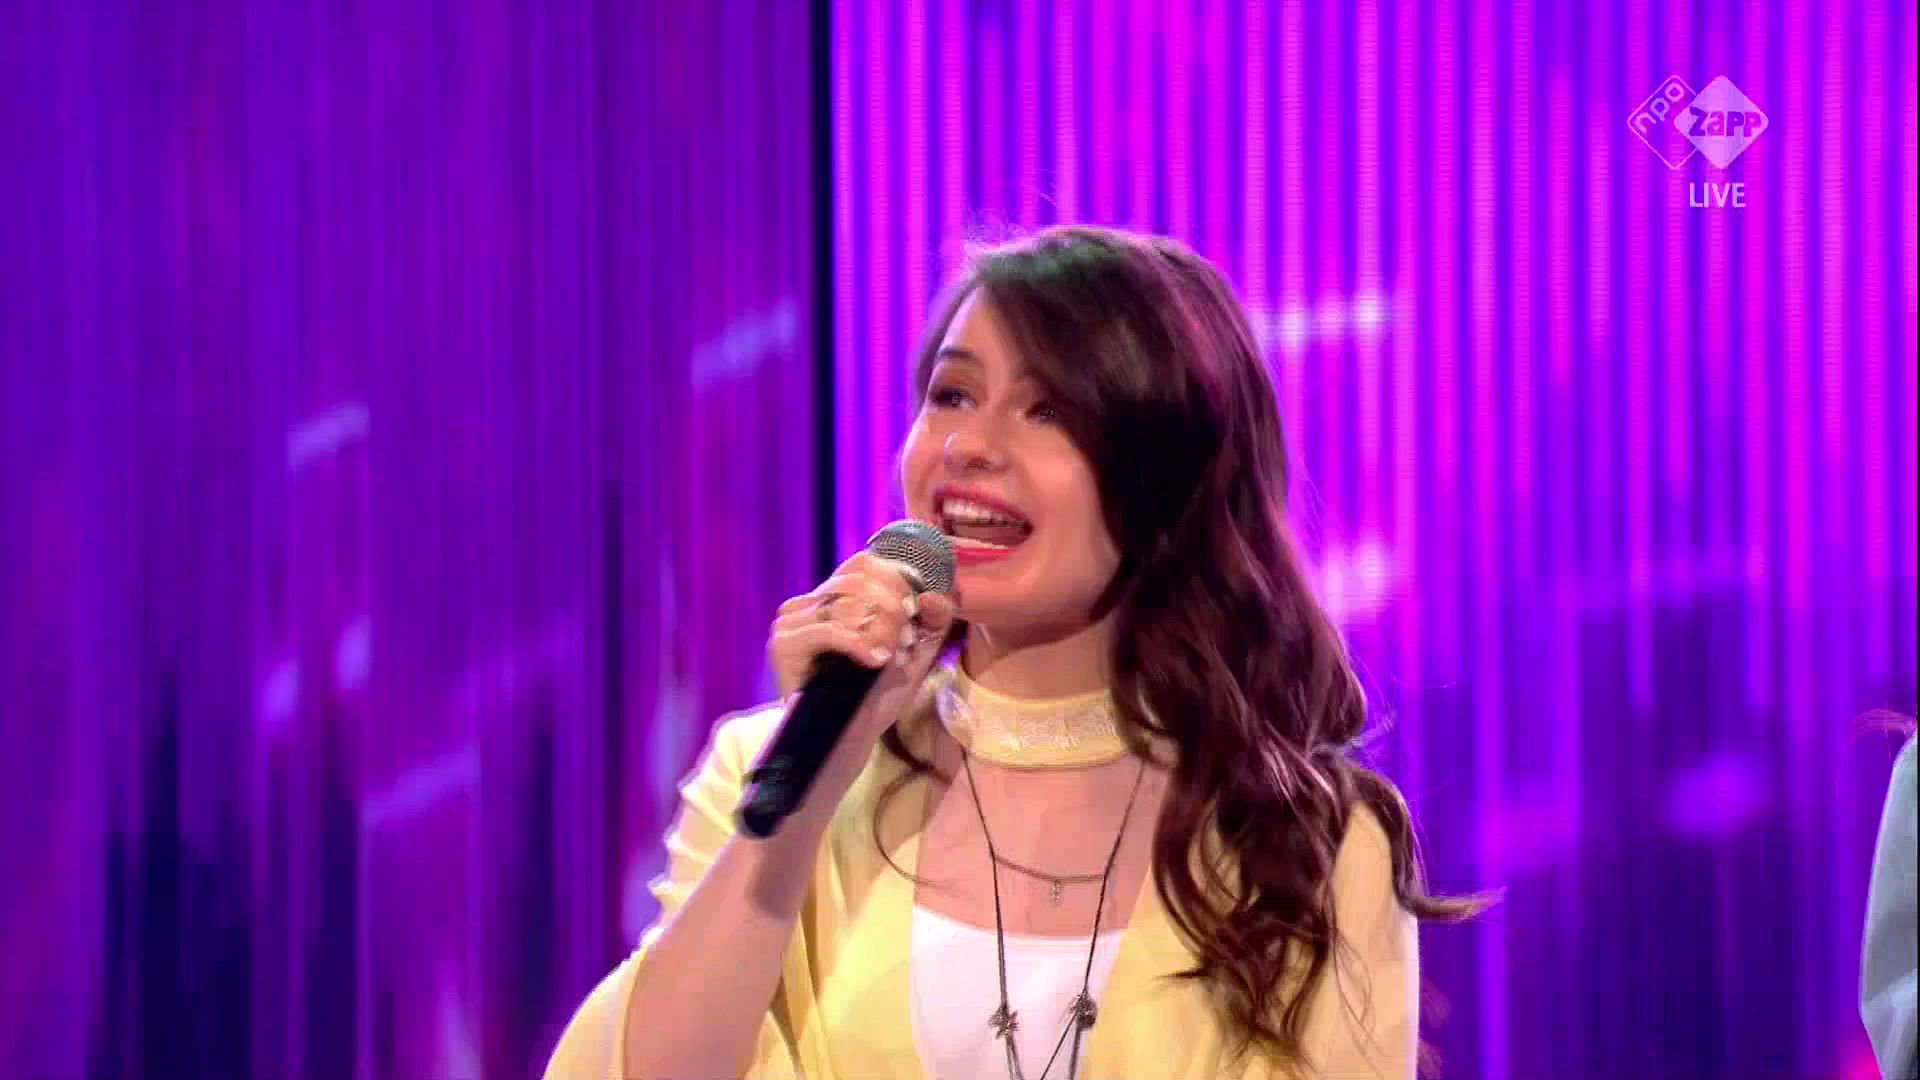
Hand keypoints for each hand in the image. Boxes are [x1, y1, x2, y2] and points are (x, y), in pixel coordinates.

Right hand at [767, 551, 957, 739]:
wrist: (848, 741)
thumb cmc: (876, 697)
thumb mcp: (914, 654)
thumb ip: (931, 621)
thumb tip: (935, 594)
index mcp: (833, 598)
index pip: (864, 564)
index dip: (897, 580)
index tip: (914, 614)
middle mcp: (808, 603)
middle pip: (858, 579)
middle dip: (893, 608)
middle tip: (904, 641)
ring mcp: (791, 622)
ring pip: (847, 603)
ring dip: (881, 629)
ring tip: (891, 657)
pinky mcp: (784, 645)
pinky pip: (830, 629)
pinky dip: (860, 643)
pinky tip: (877, 661)